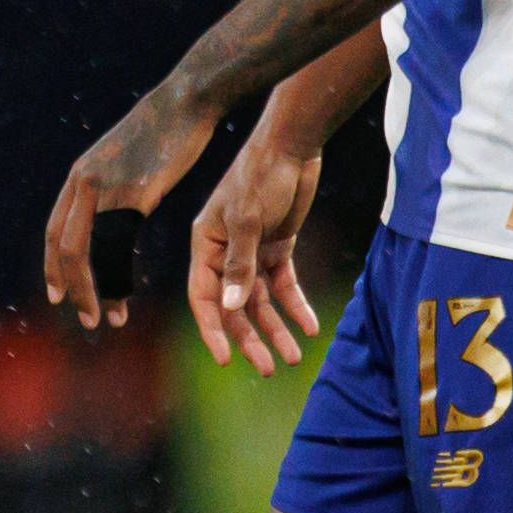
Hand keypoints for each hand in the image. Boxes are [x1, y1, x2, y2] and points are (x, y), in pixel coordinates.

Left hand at [42, 82, 215, 331]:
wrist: (185, 101)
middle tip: (82, 316)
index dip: (53, 267)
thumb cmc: (164, 130)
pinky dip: (118, 277)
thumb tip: (112, 205)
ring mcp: (107, 189)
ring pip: (86, 252)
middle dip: (71, 287)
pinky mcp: (135, 194)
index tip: (58, 295)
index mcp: (79, 177)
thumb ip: (111, 184)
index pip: (54, 232)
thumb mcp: (126, 159)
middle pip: (63, 249)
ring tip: (105, 317)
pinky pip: (118, 246)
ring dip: (93, 290)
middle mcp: (84, 184)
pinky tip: (128, 296)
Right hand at [187, 123, 328, 375]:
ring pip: (261, 300)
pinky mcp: (278, 244)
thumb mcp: (247, 220)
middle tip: (268, 367)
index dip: (213, 330)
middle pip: (234, 306)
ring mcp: (251, 250)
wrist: (292, 145)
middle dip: (251, 338)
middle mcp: (223, 252)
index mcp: (204, 246)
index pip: (203, 298)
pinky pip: (284, 283)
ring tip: (293, 356)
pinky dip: (296, 305)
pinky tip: (310, 326)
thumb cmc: (260, 176)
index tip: (225, 360)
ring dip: (276, 328)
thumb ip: (239, 265)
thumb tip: (229, 308)